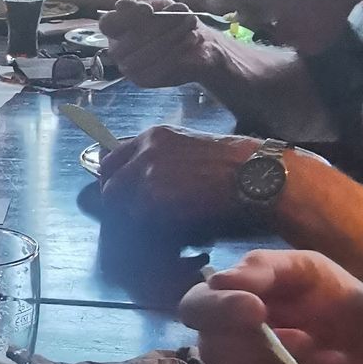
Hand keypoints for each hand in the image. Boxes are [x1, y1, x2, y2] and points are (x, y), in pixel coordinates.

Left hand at [97, 126, 258, 229]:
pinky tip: (170, 225)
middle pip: (110, 185)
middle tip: (133, 215)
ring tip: (158, 221)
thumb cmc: (232, 162)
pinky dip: (150, 226)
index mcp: (153, 137)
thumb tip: (141, 173)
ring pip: (122, 204)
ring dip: (135, 216)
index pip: (112, 159)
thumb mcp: (188, 145)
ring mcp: (146, 176)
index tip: (120, 192)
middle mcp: (144, 153)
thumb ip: (160, 156)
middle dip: (117, 202)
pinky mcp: (154, 199)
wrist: (252, 174)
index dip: (113, 179)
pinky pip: (139, 219)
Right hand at [101, 0, 210, 87]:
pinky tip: (190, 38)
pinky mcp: (144, 80)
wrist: (196, 42)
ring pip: (146, 54)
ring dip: (172, 36)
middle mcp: (117, 49)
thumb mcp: (157, 1)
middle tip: (184, 14)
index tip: (148, 10)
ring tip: (190, 24)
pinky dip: (178, 50)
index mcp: (115, 28)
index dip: (126, 17)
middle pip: (131, 39)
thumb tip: (137, 7)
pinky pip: (159, 67)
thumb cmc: (171, 19)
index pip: (108, 24)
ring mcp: (128, 67)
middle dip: (160, 25)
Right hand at [179, 249, 362, 363]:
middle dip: (262, 345)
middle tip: (307, 338)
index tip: (257, 309)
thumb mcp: (310, 270)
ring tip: (324, 359)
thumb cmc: (342, 305)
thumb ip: (266, 267)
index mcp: (233, 302)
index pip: (195, 307)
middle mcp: (228, 341)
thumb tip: (219, 280)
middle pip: (210, 348)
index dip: (217, 309)